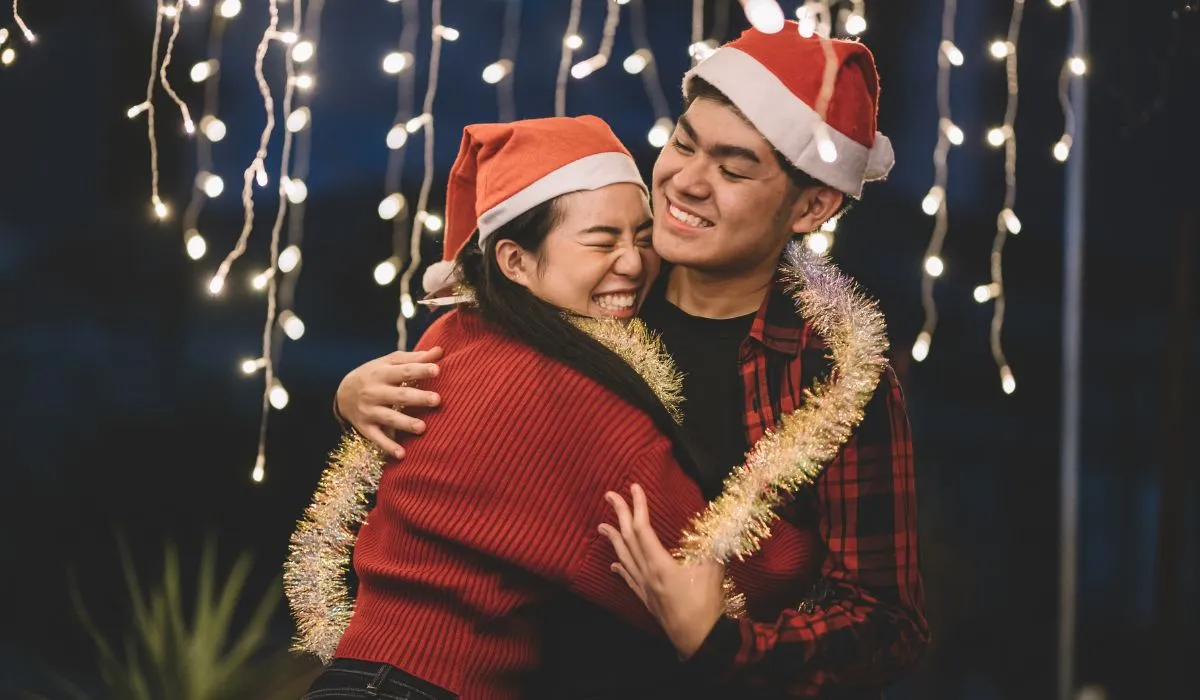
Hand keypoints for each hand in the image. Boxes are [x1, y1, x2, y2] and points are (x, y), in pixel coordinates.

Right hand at [335, 347, 443, 458]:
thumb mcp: (389, 363)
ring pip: (389, 418)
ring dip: (405, 423)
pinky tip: (402, 454)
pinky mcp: (366, 427)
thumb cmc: (375, 374)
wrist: (343, 392)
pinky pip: (377, 439)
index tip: (437, 369)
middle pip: (398, 395)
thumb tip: (440, 351)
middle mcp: (374, 392)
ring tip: (422, 428)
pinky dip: (388, 447)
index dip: (420, 370)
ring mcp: (369, 410)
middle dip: (418, 398)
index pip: (404, 371)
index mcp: (382, 373)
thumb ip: (414, 358)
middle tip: (437, 400)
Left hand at [599, 484, 725, 659]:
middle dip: (620, 515)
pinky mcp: (647, 600)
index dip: (638, 506)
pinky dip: (620, 568)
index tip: (634, 488)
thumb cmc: (706, 605)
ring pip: (624, 558)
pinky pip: (629, 579)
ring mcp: (644, 588)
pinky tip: (613, 565)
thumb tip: (724, 523)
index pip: (643, 529)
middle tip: (610, 496)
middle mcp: (646, 574)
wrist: (699, 641)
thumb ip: (715, 545)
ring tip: (603, 526)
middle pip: (628, 539)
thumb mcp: (713, 570)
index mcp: (660, 564)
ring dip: (614, 539)